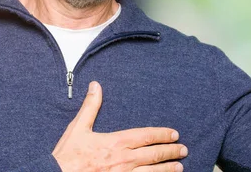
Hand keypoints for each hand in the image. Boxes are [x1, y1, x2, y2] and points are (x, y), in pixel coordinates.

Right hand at [53, 82, 186, 171]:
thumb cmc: (67, 156)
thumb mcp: (78, 128)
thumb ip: (91, 107)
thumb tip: (95, 85)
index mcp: (116, 142)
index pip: (146, 136)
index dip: (163, 134)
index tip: (174, 134)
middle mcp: (124, 160)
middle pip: (154, 154)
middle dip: (171, 151)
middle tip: (183, 149)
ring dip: (168, 169)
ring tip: (180, 167)